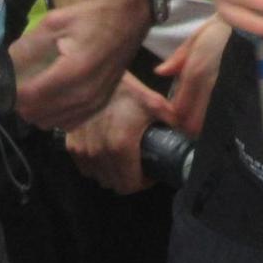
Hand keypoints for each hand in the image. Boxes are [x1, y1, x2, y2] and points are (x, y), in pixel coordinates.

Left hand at [10, 0, 150, 129]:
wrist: (128, 21)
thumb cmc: (92, 18)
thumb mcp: (56, 21)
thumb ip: (29, 44)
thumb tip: (6, 66)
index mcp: (75, 69)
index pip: (31, 95)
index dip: (12, 92)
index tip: (4, 81)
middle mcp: (86, 93)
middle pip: (37, 113)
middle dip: (21, 102)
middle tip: (17, 84)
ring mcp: (94, 103)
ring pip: (49, 122)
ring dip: (36, 110)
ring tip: (32, 90)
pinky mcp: (98, 107)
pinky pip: (65, 123)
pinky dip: (52, 115)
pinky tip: (51, 97)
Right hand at [64, 72, 175, 193]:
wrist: (93, 76)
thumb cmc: (126, 89)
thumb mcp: (154, 103)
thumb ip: (174, 122)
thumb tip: (191, 134)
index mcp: (120, 147)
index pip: (130, 186)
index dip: (143, 182)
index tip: (150, 171)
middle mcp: (98, 153)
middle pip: (114, 184)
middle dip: (129, 178)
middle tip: (139, 164)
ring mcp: (82, 150)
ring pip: (99, 177)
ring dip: (112, 173)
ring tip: (123, 158)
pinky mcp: (71, 144)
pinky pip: (85, 167)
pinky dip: (96, 165)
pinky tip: (106, 152)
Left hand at [157, 16, 231, 135]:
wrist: (252, 26)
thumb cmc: (222, 29)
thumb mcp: (196, 37)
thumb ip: (177, 58)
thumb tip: (160, 72)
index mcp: (196, 70)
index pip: (179, 107)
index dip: (174, 116)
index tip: (173, 113)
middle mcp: (210, 85)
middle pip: (193, 122)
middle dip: (187, 125)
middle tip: (185, 120)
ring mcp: (226, 90)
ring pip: (209, 122)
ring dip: (202, 124)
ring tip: (199, 118)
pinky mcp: (240, 92)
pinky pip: (225, 113)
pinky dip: (217, 118)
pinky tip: (214, 113)